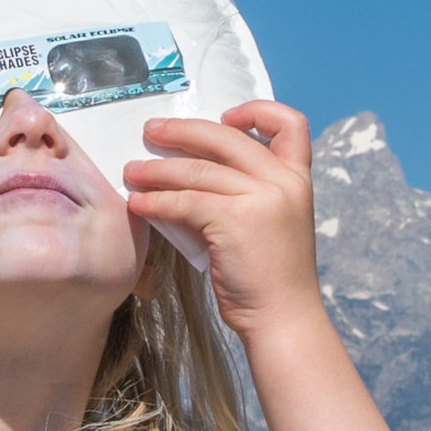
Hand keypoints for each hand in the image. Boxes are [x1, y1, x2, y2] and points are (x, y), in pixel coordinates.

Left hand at [126, 104, 327, 343]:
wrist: (283, 319)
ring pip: (198, 169)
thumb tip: (192, 173)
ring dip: (157, 169)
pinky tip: (138, 204)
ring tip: (132, 171)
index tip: (226, 117)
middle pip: (226, 138)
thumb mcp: (272, 223)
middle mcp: (284, 182)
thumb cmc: (270, 278)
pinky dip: (156, 201)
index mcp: (297, 179)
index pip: (290, 123)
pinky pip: (185, 200)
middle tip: (151, 131)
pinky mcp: (235, 220)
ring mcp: (262, 199)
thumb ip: (247, 194)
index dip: (256, 112)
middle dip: (182, 131)